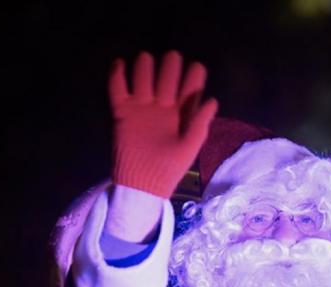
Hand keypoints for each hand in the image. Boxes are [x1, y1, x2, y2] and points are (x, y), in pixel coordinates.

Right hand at [110, 50, 217, 197]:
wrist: (143, 185)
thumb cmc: (169, 169)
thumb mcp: (189, 147)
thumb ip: (199, 124)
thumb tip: (213, 100)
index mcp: (181, 114)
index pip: (189, 90)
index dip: (193, 77)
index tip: (196, 67)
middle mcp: (162, 107)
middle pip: (166, 79)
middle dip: (169, 67)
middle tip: (172, 57)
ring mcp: (141, 108)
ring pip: (142, 79)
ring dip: (144, 67)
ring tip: (146, 59)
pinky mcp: (122, 112)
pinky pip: (117, 89)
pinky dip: (117, 76)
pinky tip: (120, 65)